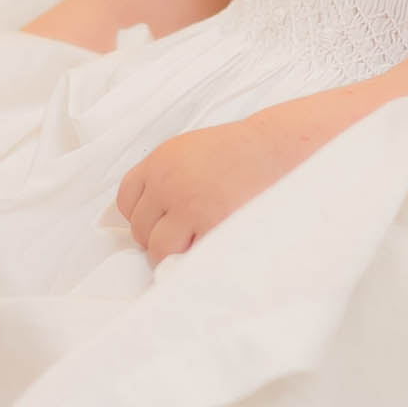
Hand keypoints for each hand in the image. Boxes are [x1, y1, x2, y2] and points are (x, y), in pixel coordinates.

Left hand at [116, 101, 331, 265]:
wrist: (281, 147)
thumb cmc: (243, 152)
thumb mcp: (193, 151)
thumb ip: (168, 177)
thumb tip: (153, 217)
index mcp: (160, 161)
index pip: (126, 200)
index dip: (143, 216)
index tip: (159, 224)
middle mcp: (167, 182)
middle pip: (139, 228)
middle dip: (158, 238)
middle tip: (185, 239)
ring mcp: (188, 206)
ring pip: (157, 248)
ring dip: (173, 254)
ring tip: (197, 248)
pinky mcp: (211, 226)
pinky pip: (187, 257)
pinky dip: (196, 259)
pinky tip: (212, 250)